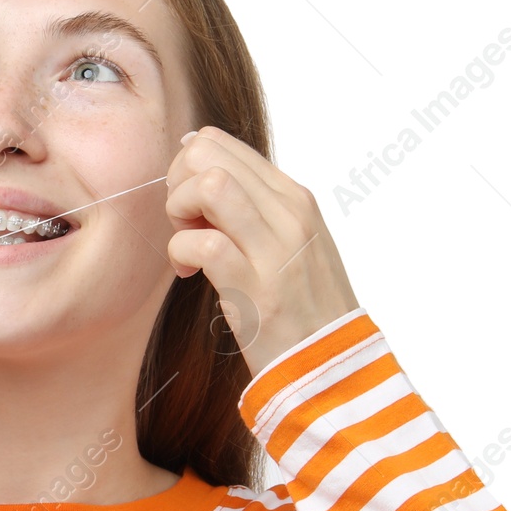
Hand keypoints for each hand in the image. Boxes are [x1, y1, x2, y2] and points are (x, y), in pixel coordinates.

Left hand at [164, 126, 359, 377]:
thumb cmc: (303, 309)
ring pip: (208, 184)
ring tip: (187, 245)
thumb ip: (253, 207)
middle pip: (209, 153)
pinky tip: (189, 274)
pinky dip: (180, 253)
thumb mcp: (290, 244)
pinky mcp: (256, 287)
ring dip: (179, 212)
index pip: (224, 143)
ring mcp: (275, 248)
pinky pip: (202, 243)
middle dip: (177, 184)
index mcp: (295, 198)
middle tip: (184, 224)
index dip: (189, 169)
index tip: (191, 209)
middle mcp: (289, 213)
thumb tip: (197, 161)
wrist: (333, 366)